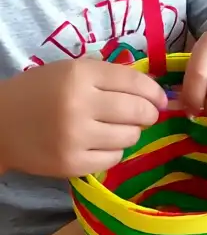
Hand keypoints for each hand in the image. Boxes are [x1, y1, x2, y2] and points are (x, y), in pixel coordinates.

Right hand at [0, 60, 166, 177]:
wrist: (0, 124)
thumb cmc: (40, 92)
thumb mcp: (71, 70)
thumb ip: (109, 73)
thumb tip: (152, 86)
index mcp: (80, 75)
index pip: (134, 82)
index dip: (155, 91)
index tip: (162, 98)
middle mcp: (79, 105)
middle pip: (137, 111)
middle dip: (149, 113)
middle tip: (147, 115)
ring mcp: (75, 138)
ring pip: (129, 137)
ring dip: (132, 132)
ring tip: (119, 128)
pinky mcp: (71, 164)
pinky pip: (114, 158)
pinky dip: (115, 151)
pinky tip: (103, 143)